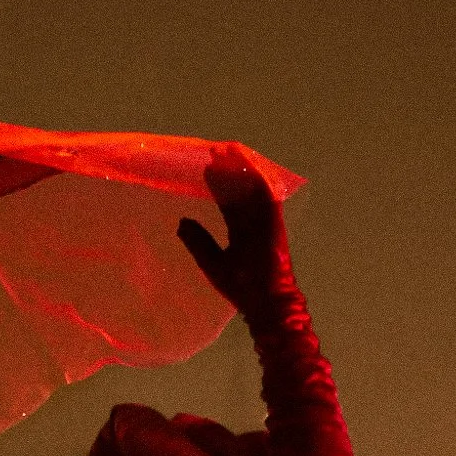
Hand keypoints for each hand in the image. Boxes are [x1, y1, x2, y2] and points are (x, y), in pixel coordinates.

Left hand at [177, 146, 295, 323]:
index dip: (218, 186)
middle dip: (230, 171)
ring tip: (229, 152)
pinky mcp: (275, 225)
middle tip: (216, 152)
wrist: (266, 304)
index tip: (207, 168)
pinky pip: (267, 198)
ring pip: (253, 190)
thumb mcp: (212, 263)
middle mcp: (254, 224)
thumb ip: (199, 242)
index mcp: (242, 233)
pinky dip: (258, 181)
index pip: (228, 203)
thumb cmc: (242, 289)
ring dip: (243, 170)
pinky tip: (248, 165)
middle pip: (241, 192)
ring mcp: (266, 224)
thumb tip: (181, 221)